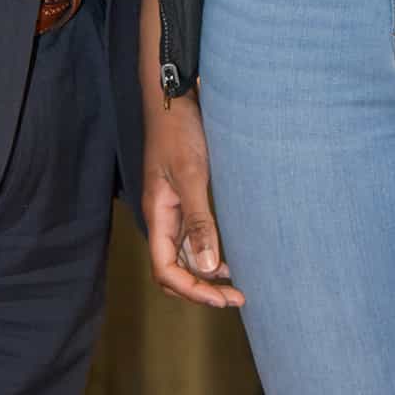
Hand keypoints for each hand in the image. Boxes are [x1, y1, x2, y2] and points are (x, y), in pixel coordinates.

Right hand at [143, 96, 244, 308]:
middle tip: (235, 298)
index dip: (191, 290)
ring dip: (205, 274)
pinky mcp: (184, 195)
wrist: (174, 96)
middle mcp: (163, 216)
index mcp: (158, 215)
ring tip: (235, 285)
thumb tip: (208, 269)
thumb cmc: (180, 131)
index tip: (223, 298)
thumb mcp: (191, 174)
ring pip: (184, 255)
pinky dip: (208, 252)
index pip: (165, 270)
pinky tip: (227, 256)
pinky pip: (193, 236)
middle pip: (173, 269)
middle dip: (200, 289)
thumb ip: (200, 220)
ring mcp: (173, 207)